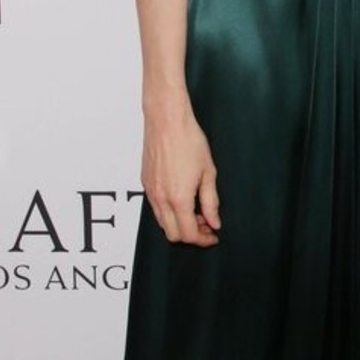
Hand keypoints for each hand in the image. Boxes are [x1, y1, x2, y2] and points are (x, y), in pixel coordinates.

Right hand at [141, 93, 220, 245]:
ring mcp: (150, 191)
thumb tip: (214, 221)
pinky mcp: (145, 183)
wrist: (167, 120)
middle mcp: (161, 199)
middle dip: (191, 235)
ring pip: (162, 223)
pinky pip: (155, 208)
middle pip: (172, 234)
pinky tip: (182, 198)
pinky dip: (168, 212)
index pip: (188, 234)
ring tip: (196, 210)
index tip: (213, 235)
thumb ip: (211, 201)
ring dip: (179, 223)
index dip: (203, 239)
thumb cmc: (188, 140)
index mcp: (178, 198)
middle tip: (206, 224)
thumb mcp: (208, 172)